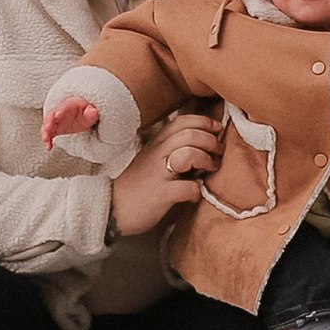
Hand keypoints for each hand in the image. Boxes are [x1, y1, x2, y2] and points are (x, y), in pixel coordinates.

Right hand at [42, 94, 100, 148]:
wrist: (83, 115)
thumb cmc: (86, 112)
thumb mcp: (91, 112)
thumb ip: (91, 113)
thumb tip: (93, 112)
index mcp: (70, 105)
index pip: (64, 107)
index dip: (60, 111)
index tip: (57, 115)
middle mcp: (60, 111)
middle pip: (52, 114)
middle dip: (49, 121)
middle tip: (47, 128)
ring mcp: (56, 120)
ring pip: (47, 124)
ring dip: (45, 132)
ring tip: (46, 140)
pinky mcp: (55, 128)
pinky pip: (48, 133)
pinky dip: (47, 139)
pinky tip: (49, 147)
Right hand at [111, 112, 222, 236]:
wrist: (112, 208)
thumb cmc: (139, 185)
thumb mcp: (154, 159)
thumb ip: (174, 149)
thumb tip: (204, 144)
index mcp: (157, 143)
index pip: (182, 121)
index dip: (204, 122)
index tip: (217, 130)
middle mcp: (157, 153)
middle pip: (190, 133)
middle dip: (211, 141)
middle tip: (218, 152)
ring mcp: (158, 173)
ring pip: (188, 154)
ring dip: (206, 160)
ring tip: (210, 170)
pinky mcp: (160, 194)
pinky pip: (186, 188)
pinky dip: (196, 191)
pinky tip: (195, 195)